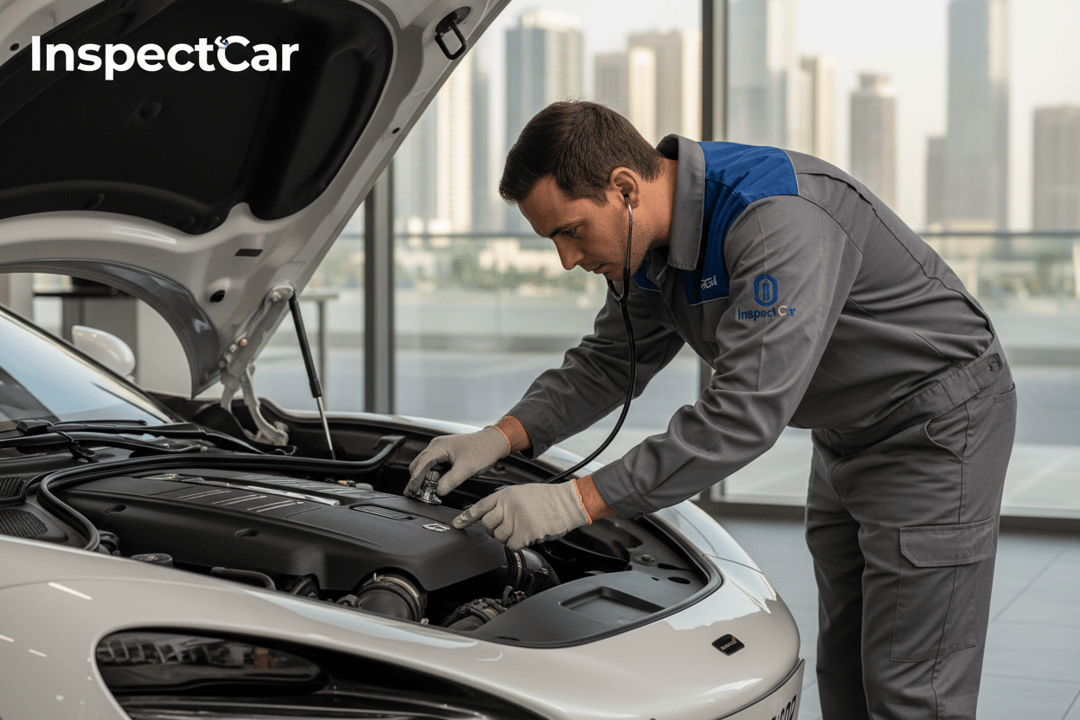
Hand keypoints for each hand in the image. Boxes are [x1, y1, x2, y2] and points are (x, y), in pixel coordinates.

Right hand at [405, 426, 509, 496]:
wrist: (494, 442)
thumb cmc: (482, 450)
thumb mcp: (467, 468)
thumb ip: (451, 480)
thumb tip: (438, 491)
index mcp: (439, 447)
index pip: (421, 464)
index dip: (415, 479)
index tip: (412, 491)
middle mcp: (437, 446)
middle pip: (418, 465)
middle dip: (417, 480)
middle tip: (418, 495)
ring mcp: (440, 450)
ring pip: (425, 466)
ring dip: (424, 478)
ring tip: (426, 492)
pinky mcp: (445, 454)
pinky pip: (433, 466)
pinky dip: (432, 476)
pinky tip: (436, 484)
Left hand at [452, 481, 590, 550]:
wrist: (568, 502)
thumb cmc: (549, 498)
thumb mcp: (522, 493)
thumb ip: (505, 503)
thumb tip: (493, 516)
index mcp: (506, 494)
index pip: (481, 506)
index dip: (467, 516)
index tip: (458, 523)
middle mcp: (508, 506)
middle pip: (487, 524)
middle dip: (493, 529)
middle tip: (506, 528)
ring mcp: (516, 519)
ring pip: (499, 537)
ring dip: (508, 537)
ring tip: (522, 528)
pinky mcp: (524, 532)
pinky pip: (511, 545)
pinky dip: (518, 543)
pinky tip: (527, 534)